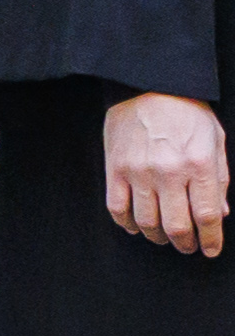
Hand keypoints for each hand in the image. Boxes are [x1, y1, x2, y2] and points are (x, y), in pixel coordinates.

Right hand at [111, 92, 229, 258]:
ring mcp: (138, 172)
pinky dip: (128, 224)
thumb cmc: (187, 112)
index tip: (210, 249)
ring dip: (158, 237)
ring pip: (147, 222)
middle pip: (177, 225)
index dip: (211, 239)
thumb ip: (219, 178)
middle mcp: (169, 171)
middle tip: (188, 247)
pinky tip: (138, 226)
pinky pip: (118, 208)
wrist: (147, 86)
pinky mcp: (115, 169)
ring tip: (165, 237)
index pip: (208, 215)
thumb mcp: (214, 141)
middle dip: (185, 243)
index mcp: (198, 164)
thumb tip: (219, 213)